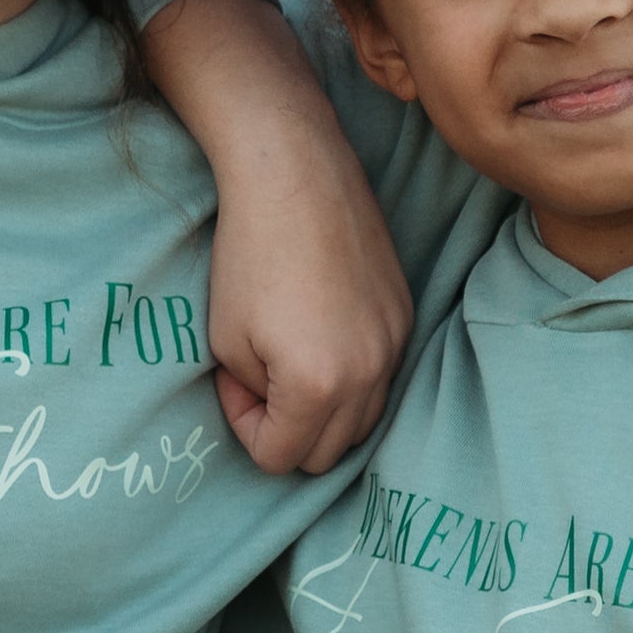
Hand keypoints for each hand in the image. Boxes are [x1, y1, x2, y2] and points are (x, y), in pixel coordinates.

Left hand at [145, 0, 413, 475]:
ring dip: (322, 409)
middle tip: (256, 374)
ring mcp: (396, 344)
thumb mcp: (226, 342)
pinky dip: (350, 377)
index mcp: (318, 385)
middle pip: (329, 453)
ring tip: (287, 356)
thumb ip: (253, 397)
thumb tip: (276, 410)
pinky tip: (319, 332)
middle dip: (287, 427)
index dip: (245, 426)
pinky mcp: (406, 316)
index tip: (232, 379)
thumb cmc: (247, 254)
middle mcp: (370, 373)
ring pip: (363, 421)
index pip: (280, 458)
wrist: (295, 174)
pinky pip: (381, 377)